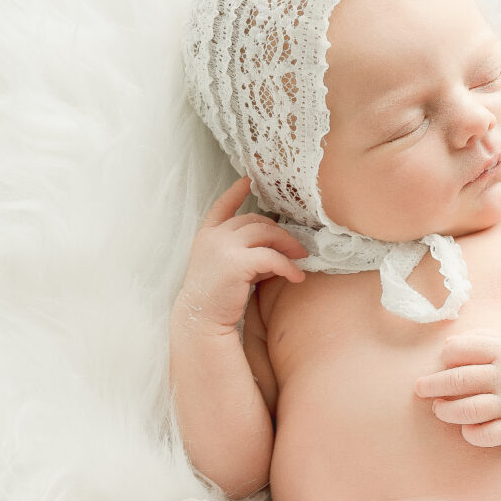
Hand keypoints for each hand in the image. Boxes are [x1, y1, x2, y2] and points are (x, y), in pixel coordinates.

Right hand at [174, 173, 308, 333]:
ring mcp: (223, 247)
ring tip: (300, 258)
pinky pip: (271, 257)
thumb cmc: (216, 297)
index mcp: (207, 235)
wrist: (200, 320)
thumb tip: (276, 248)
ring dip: (287, 244)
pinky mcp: (236, 262)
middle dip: (278, 232)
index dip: (235, 192)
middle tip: (297, 247)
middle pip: (254, 220)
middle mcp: (213, 236)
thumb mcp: (227, 266)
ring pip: (265, 233)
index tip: (249, 180)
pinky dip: (288, 266)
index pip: (221, 206)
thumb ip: (246, 251)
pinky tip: (296, 276)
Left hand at [413, 331, 500, 446]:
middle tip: (420, 388)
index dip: (445, 356)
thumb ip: (481, 338)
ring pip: (468, 410)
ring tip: (438, 409)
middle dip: (431, 385)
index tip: (443, 361)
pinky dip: (472, 434)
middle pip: (457, 381)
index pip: (459, 350)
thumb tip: (447, 344)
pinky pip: (488, 435)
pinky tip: (466, 429)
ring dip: (446, 411)